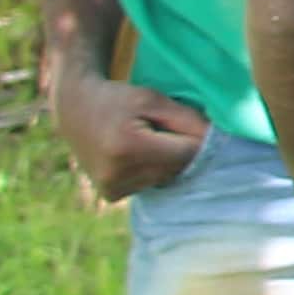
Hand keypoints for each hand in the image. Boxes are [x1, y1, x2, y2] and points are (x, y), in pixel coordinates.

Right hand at [50, 66, 207, 202]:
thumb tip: (218, 142)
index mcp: (128, 148)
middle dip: (180, 149)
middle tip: (160, 129)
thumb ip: (189, 120)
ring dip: (166, 161)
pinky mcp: (111, 195)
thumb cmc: (118, 100)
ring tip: (144, 140)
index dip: (196, 138)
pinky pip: (151, 184)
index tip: (192, 125)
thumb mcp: (154, 100)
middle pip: (179, 168)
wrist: (75, 109)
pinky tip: (135, 154)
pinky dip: (152, 170)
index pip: (188, 154)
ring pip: (167, 178)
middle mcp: (117, 174)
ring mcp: (112, 188)